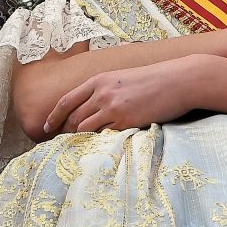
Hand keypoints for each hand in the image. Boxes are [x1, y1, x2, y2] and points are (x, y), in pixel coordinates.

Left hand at [44, 56, 198, 133]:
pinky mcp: (126, 121)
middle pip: (73, 118)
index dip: (53, 117)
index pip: (66, 101)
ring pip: (84, 129)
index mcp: (99, 80)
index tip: (46, 128)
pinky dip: (99, 142)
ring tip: (81, 148)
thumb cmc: (157, 79)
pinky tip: (100, 147)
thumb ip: (106, 88)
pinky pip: (104, 136)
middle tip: (64, 143)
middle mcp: (102, 93)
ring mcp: (112, 108)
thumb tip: (94, 105)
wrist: (180, 80)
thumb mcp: (124, 77)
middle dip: (67, 132)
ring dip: (82, 139)